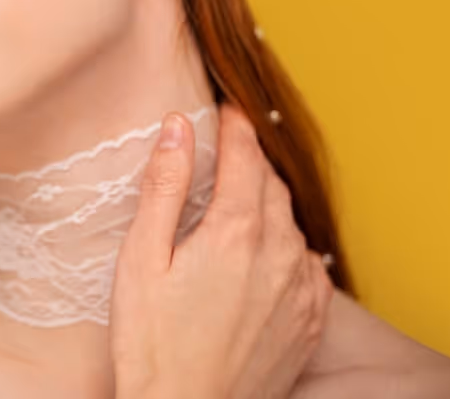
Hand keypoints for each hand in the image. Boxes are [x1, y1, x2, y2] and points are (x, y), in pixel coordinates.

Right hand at [109, 105, 333, 398]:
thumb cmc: (151, 339)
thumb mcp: (142, 257)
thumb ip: (164, 186)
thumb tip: (176, 128)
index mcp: (236, 232)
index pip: (245, 157)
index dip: (235, 127)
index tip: (225, 109)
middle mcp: (279, 255)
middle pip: (273, 186)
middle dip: (251, 161)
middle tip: (228, 151)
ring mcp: (299, 291)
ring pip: (293, 224)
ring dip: (270, 203)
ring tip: (241, 202)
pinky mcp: (308, 322)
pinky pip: (307, 265)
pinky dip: (287, 245)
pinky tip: (265, 253)